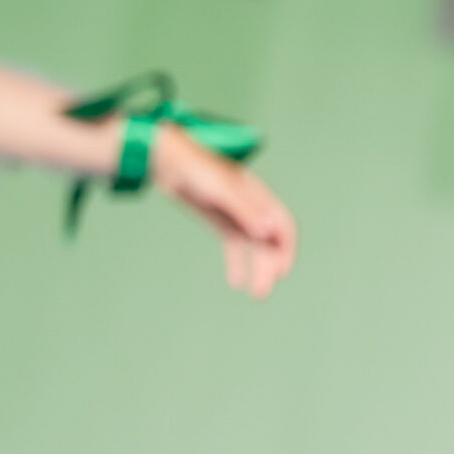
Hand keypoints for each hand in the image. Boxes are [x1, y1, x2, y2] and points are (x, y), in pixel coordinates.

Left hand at [152, 129, 297, 298]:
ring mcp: (235, 213)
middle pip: (268, 241)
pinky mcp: (219, 219)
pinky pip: (234, 245)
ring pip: (253, 246)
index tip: (281, 271)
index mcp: (258, 195)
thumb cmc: (195, 167)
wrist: (167, 159)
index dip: (286, 248)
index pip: (282, 226)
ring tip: (256, 293)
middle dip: (269, 266)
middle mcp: (251, 206)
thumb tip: (266, 232)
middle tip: (261, 292)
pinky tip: (235, 281)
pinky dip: (236, 262)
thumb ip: (244, 209)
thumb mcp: (220, 189)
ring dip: (257, 269)